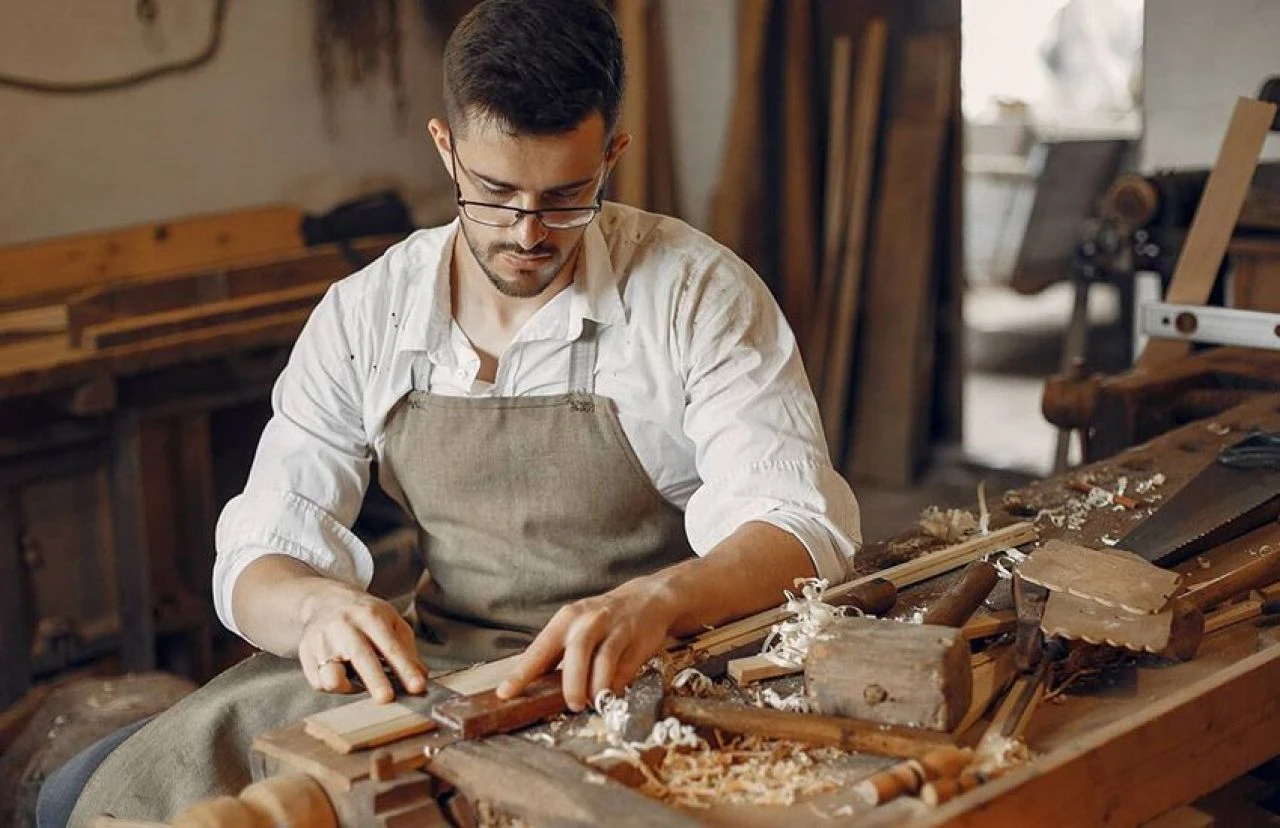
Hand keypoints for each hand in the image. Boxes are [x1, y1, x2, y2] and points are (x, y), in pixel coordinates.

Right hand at [296, 584, 427, 703]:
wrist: (324, 601)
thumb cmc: (364, 615)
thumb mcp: (390, 621)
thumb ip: (407, 649)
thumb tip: (421, 676)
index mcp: (370, 616)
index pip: (391, 646)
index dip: (405, 668)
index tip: (418, 687)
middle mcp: (344, 627)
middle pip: (361, 658)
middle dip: (375, 680)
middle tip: (387, 699)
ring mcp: (321, 641)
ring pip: (331, 676)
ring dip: (349, 687)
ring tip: (357, 680)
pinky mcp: (305, 655)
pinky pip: (320, 683)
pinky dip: (335, 685)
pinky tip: (341, 672)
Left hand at [496, 579, 678, 710]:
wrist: (646, 599)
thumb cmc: (602, 621)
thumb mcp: (577, 628)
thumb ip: (559, 656)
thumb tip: (537, 692)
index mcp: (565, 620)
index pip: (539, 649)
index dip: (522, 673)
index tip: (506, 694)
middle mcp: (588, 621)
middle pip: (576, 652)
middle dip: (572, 682)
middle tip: (572, 704)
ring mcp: (614, 629)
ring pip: (603, 659)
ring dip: (597, 685)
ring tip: (593, 702)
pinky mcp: (636, 639)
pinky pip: (625, 666)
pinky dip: (616, 683)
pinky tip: (611, 693)